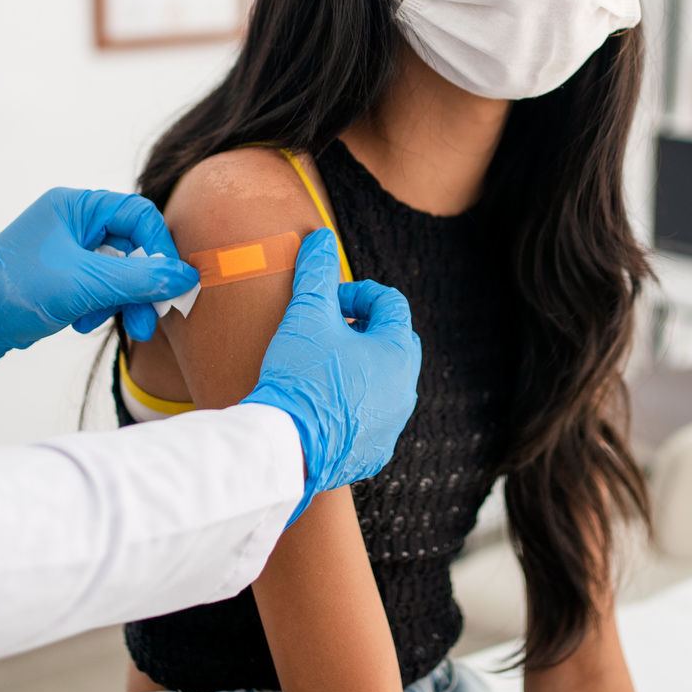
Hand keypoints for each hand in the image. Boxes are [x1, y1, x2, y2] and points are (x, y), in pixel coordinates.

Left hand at [0, 188, 198, 376]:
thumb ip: (140, 278)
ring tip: (117, 327)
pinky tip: (82, 323)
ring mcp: (66, 247)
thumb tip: (186, 276)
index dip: (161, 249)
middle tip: (149, 320)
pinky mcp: (61, 274)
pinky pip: (100, 285)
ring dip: (122, 301)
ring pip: (118, 270)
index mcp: (76, 205)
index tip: (172, 284)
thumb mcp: (85, 284)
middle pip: (132, 246)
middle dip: (142, 285)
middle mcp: (73, 220)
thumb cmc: (12, 292)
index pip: (139, 216)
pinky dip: (100, 306)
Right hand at [241, 229, 421, 522]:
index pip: (391, 304)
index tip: (328, 302)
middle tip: (328, 330)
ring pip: (384, 382)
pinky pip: (371, 419)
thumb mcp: (306, 315)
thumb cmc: (300, 376)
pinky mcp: (374, 453)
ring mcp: (392, 425)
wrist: (286, 447)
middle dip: (363, 329)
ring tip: (322, 365)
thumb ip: (316, 273)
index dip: (358, 293)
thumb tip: (320, 238)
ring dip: (359, 367)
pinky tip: (321, 404)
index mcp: (398, 352)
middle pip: (393, 342)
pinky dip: (352, 405)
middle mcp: (405, 390)